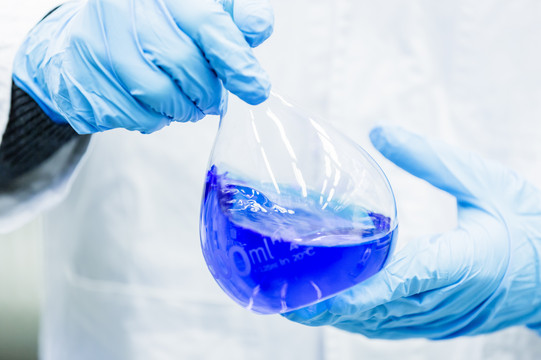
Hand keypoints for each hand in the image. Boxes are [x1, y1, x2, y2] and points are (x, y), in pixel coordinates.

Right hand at [13, 0, 272, 132]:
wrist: (86, 37)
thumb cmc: (154, 26)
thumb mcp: (194, 11)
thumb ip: (229, 18)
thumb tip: (258, 27)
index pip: (208, 24)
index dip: (236, 59)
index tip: (256, 89)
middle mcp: (124, 8)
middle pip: (186, 64)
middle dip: (208, 92)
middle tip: (211, 99)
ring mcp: (100, 43)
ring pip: (161, 95)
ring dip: (185, 109)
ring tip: (186, 103)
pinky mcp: (85, 78)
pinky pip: (137, 115)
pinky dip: (157, 119)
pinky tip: (156, 105)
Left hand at [284, 126, 540, 338]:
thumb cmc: (529, 222)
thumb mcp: (486, 181)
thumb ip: (432, 160)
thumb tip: (381, 132)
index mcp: (464, 262)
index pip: (403, 280)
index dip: (359, 291)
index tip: (319, 292)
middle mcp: (449, 297)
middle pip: (381, 311)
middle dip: (332, 308)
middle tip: (285, 299)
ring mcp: (447, 317)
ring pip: (385, 325)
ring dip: (342, 319)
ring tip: (300, 305)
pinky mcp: (446, 323)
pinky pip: (398, 329)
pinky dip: (365, 322)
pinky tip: (341, 312)